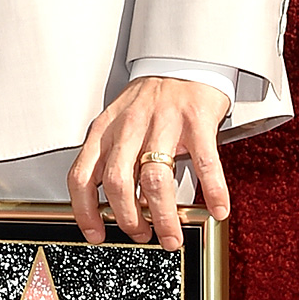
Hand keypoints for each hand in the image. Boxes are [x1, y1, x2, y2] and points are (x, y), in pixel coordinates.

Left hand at [67, 77, 230, 250]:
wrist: (183, 63)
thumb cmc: (149, 100)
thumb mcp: (118, 125)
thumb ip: (114, 159)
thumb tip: (120, 207)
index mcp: (104, 131)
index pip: (81, 176)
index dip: (85, 210)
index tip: (95, 234)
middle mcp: (129, 127)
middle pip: (118, 182)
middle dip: (127, 218)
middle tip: (140, 235)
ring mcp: (163, 123)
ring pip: (156, 178)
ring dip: (163, 215)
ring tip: (172, 236)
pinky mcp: (196, 120)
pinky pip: (204, 163)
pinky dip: (212, 191)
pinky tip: (217, 209)